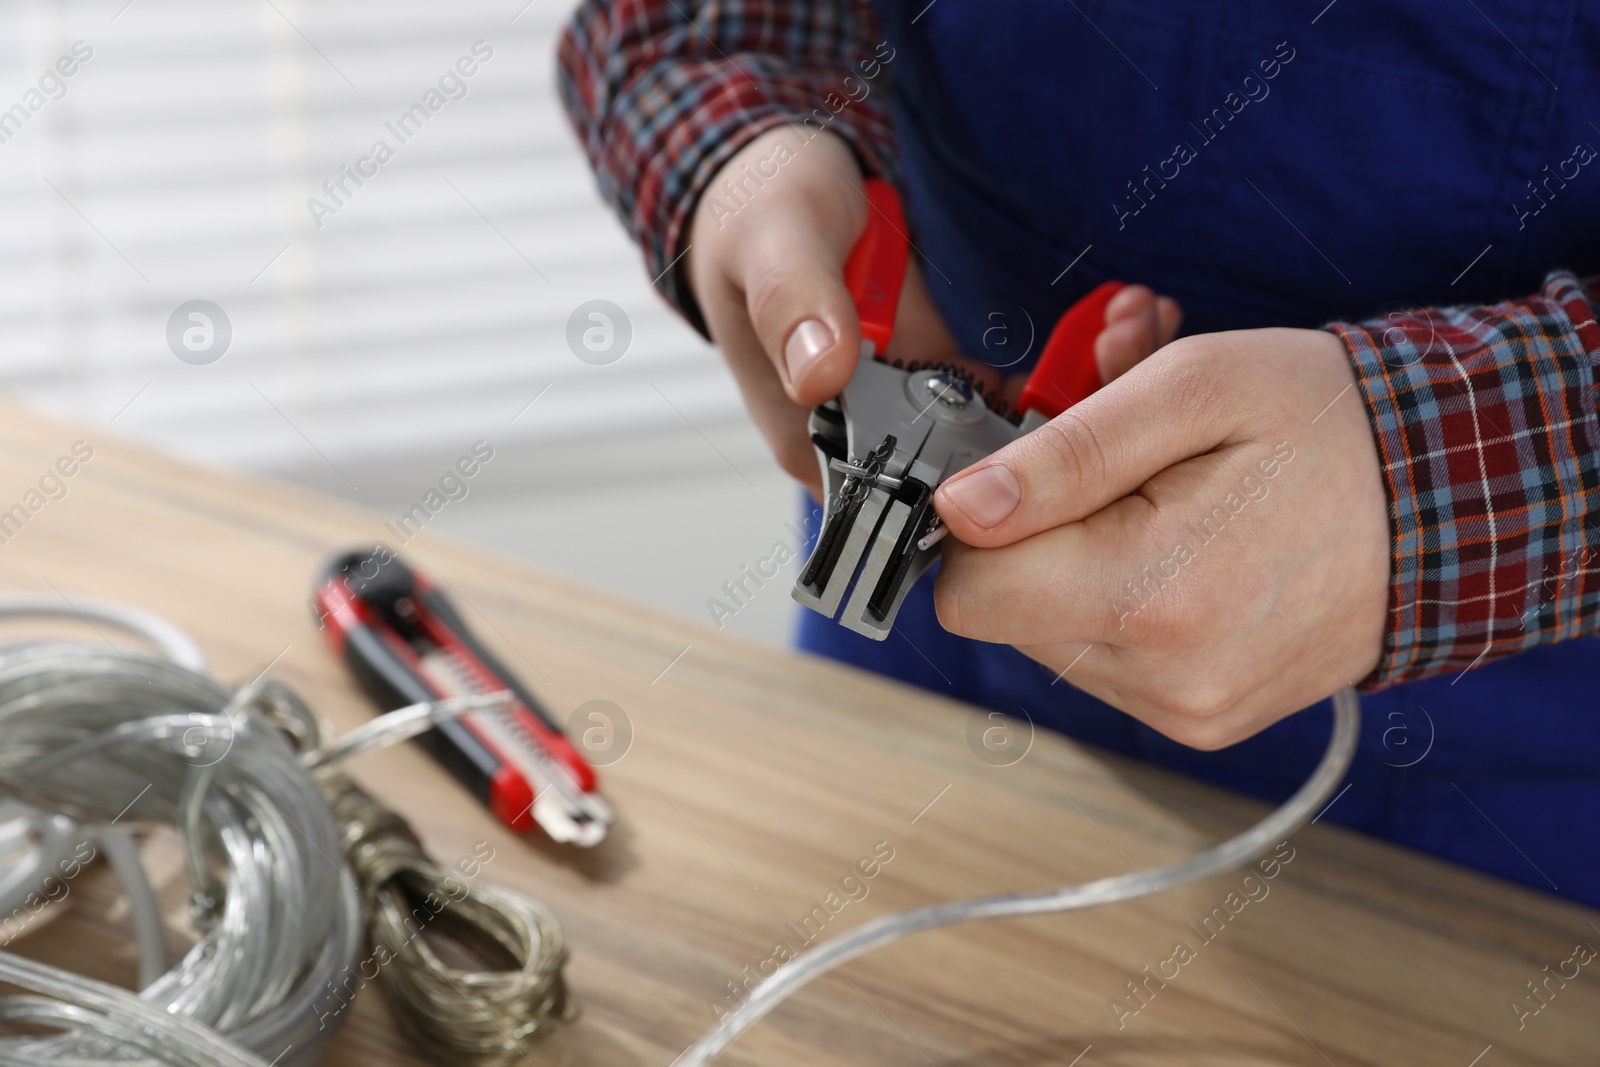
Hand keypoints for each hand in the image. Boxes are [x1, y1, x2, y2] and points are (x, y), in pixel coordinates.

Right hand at [687, 126, 1179, 495]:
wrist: (782, 181)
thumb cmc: (759, 217)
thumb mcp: (771, 242)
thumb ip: (794, 302)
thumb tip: (819, 370)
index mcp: (817, 445)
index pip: (914, 503)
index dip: (994, 476)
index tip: (1066, 424)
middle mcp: (878, 445)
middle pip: (985, 476)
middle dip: (1065, 423)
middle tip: (1128, 344)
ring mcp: (923, 414)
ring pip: (1017, 435)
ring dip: (1084, 385)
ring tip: (1138, 320)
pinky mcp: (957, 380)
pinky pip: (1028, 392)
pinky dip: (1077, 360)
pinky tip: (1125, 318)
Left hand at [930, 328, 1389, 749]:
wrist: (1456, 499)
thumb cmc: (1332, 427)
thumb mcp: (1193, 390)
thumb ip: (1063, 454)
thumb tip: (960, 508)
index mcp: (1154, 597)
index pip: (970, 592)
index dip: (980, 521)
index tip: (1026, 468)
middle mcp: (1165, 679)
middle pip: (1007, 614)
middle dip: (1039, 533)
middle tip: (1116, 468)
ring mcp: (1188, 710)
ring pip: (1051, 637)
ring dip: (1082, 563)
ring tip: (1164, 502)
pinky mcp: (1204, 719)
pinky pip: (1106, 661)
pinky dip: (1122, 601)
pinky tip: (1182, 548)